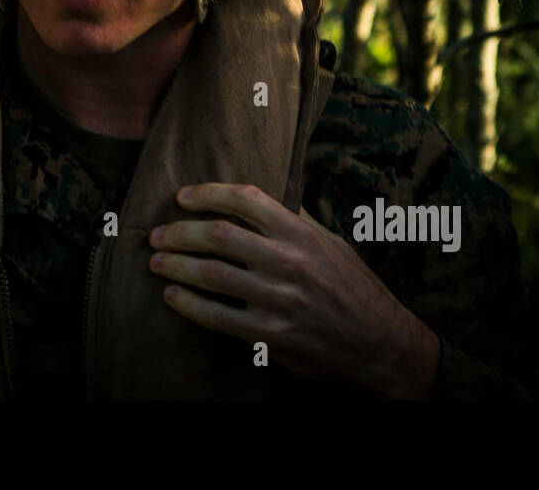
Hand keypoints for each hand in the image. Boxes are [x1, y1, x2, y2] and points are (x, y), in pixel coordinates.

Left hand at [147, 183, 440, 398]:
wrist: (381, 346)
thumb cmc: (356, 290)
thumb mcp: (333, 244)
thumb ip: (296, 221)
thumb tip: (257, 201)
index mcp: (302, 233)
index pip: (246, 199)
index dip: (208, 193)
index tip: (183, 197)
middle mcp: (289, 262)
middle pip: (219, 235)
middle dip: (180, 232)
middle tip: (157, 234)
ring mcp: (279, 300)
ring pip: (213, 274)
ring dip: (177, 266)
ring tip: (156, 262)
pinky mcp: (272, 334)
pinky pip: (219, 317)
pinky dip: (190, 305)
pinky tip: (173, 297)